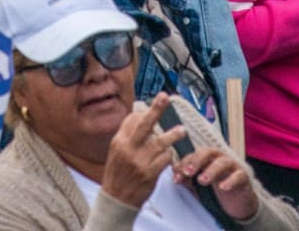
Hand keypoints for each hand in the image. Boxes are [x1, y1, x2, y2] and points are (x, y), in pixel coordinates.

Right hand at [101, 94, 185, 210]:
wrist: (117, 200)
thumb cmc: (118, 172)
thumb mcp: (116, 151)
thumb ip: (128, 135)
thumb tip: (141, 115)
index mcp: (119, 141)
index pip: (133, 120)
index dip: (143, 113)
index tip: (149, 110)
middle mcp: (129, 149)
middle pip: (144, 125)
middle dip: (156, 110)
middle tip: (165, 97)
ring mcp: (140, 162)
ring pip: (160, 142)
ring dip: (173, 135)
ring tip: (182, 130)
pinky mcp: (150, 174)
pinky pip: (165, 159)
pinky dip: (169, 156)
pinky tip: (167, 156)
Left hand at [177, 147, 258, 222]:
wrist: (239, 202)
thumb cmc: (219, 190)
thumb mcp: (201, 186)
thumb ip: (189, 180)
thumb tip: (175, 174)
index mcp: (208, 158)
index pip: (194, 155)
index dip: (184, 164)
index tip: (176, 175)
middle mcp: (220, 158)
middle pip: (208, 152)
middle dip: (196, 161)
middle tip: (188, 172)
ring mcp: (233, 166)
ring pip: (222, 162)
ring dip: (211, 170)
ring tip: (202, 180)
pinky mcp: (244, 177)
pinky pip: (238, 175)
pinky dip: (230, 180)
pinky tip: (223, 187)